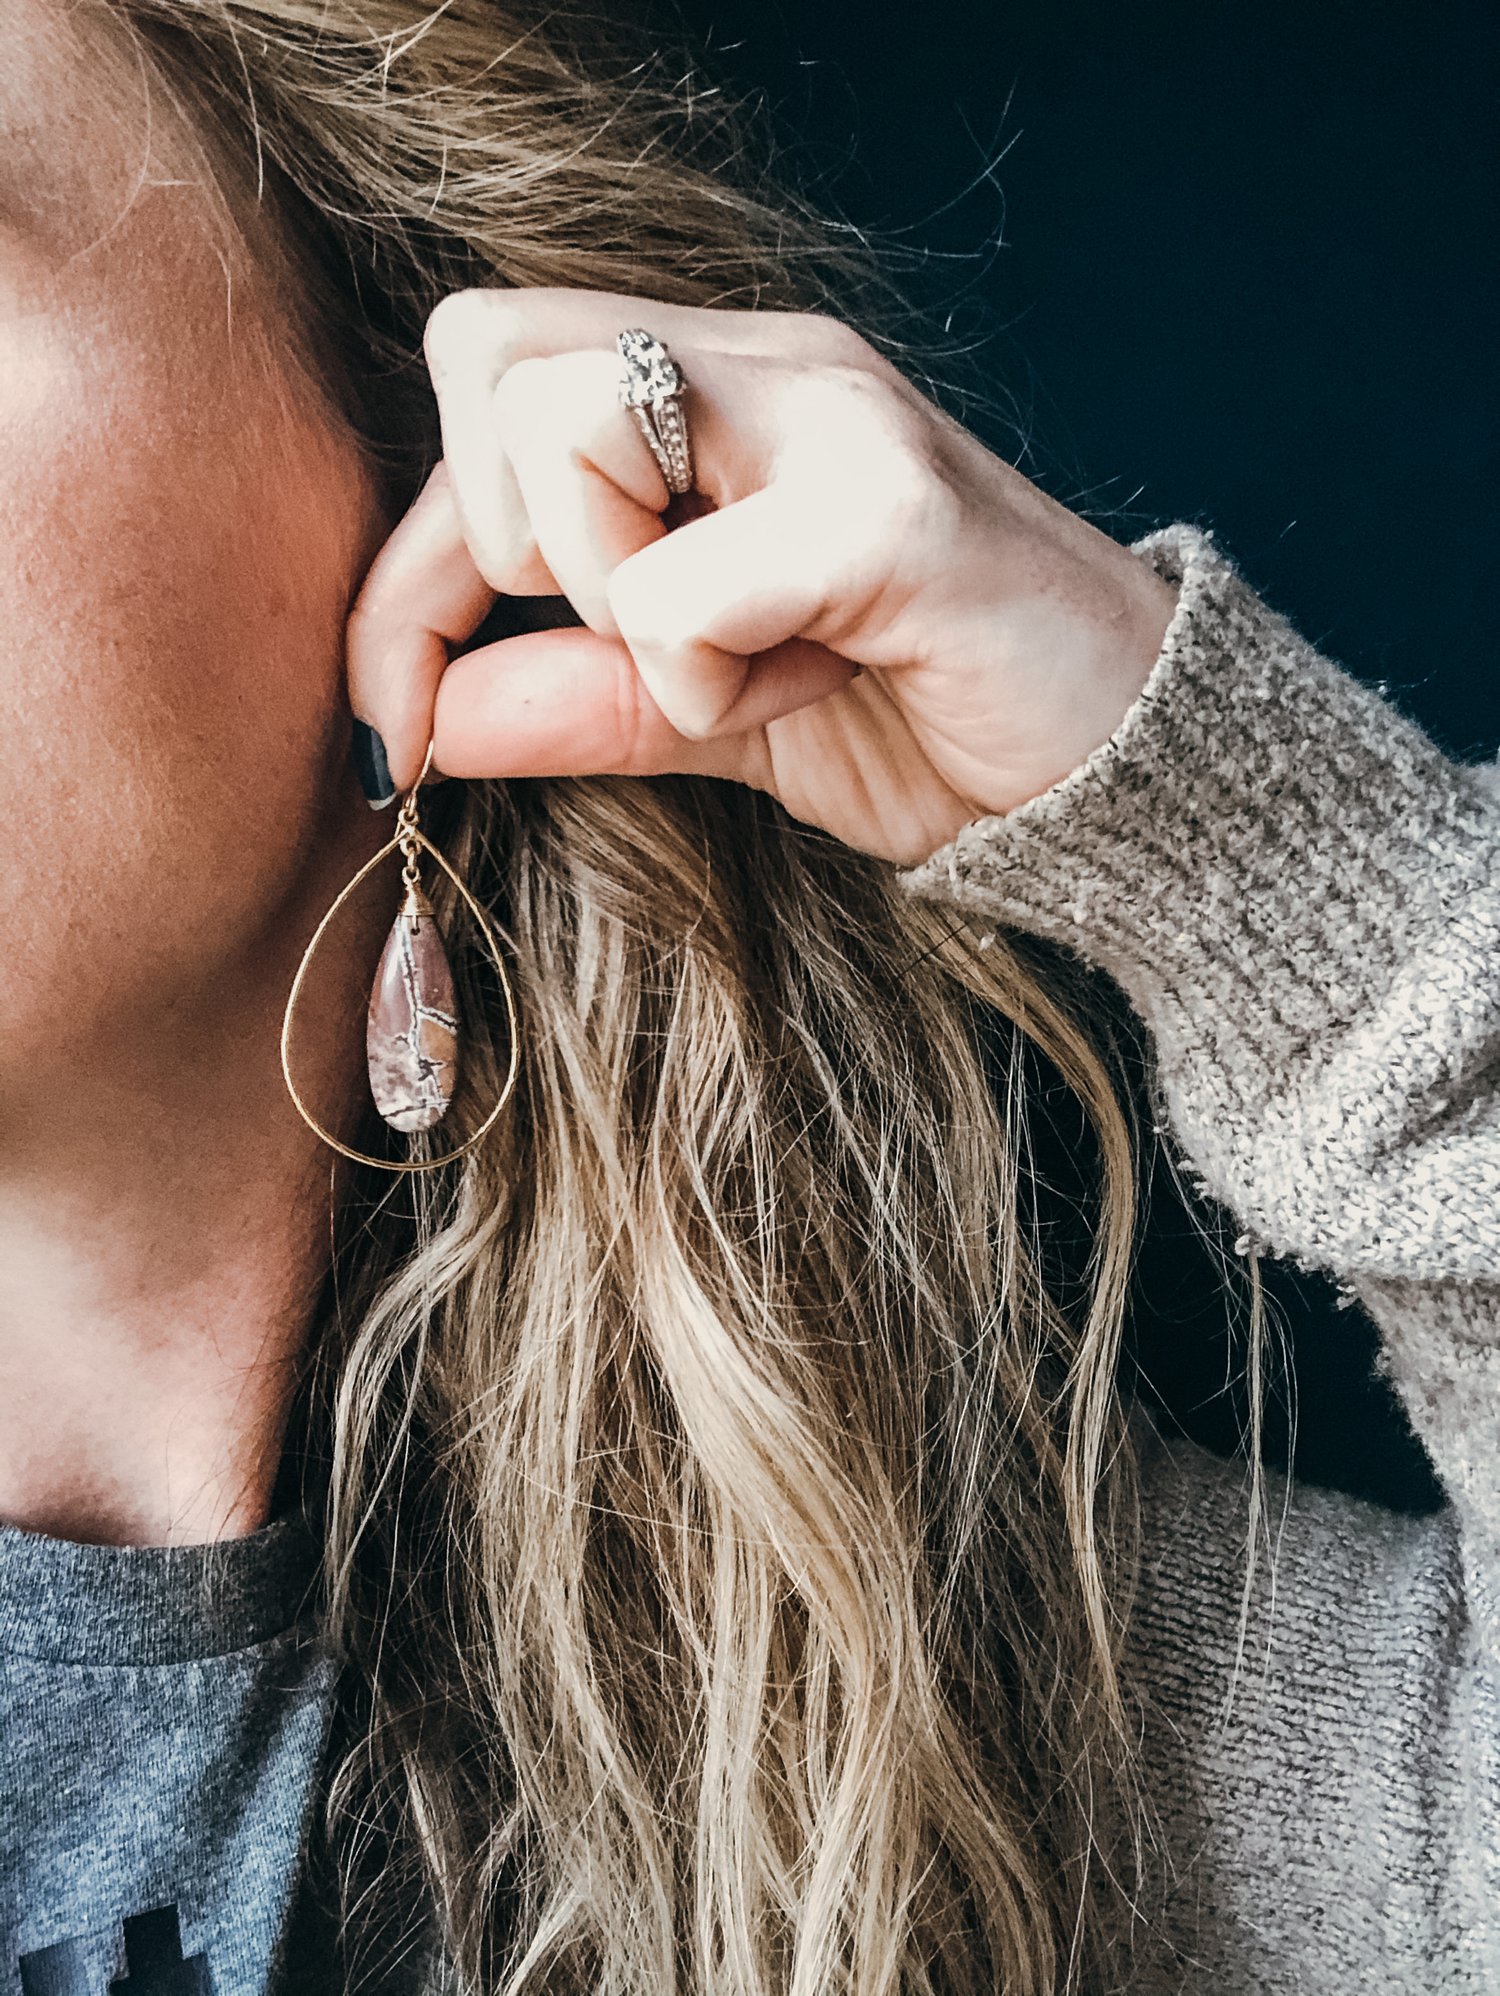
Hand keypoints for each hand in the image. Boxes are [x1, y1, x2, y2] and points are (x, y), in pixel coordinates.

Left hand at [345, 288, 1178, 868]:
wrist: (1123, 765)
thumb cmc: (925, 719)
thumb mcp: (717, 721)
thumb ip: (584, 697)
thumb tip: (432, 719)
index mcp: (714, 392)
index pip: (479, 392)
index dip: (407, 566)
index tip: (395, 718)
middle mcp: (767, 363)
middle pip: (487, 354)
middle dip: (496, 552)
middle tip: (620, 652)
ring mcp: (834, 416)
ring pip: (568, 428)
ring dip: (615, 601)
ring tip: (741, 669)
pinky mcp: (892, 509)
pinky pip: (681, 588)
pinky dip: (703, 683)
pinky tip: (807, 689)